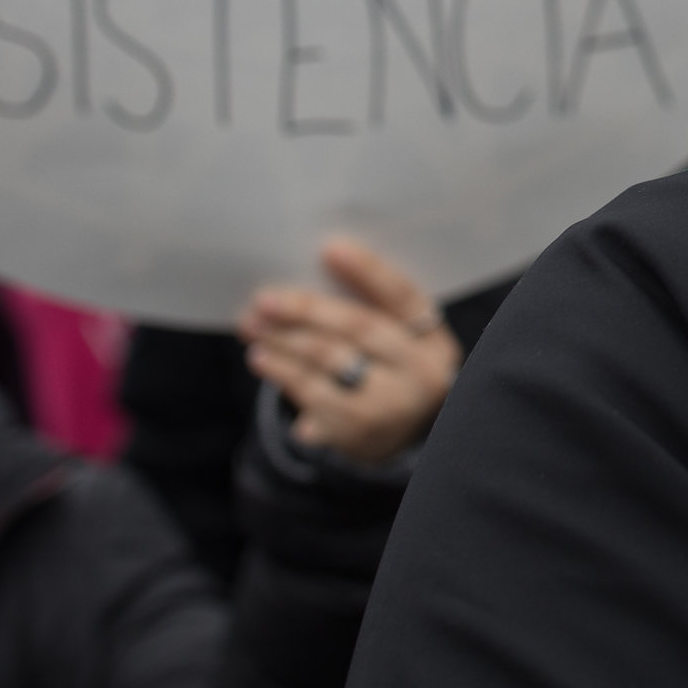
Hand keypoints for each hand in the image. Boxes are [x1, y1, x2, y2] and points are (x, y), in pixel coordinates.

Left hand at [238, 238, 459, 465]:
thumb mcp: (401, 343)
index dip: (368, 271)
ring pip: (329, 362)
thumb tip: (316, 266)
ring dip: (284, 339)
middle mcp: (419, 375)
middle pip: (360, 328)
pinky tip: (261, 358)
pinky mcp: (354, 435)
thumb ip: (372, 310)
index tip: (330, 248)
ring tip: (252, 324)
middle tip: (266, 298)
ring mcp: (389, 409)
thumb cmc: (389, 373)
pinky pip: (310, 397)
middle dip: (308, 309)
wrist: (395, 439)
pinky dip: (282, 374)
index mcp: (434, 343)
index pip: (403, 296)